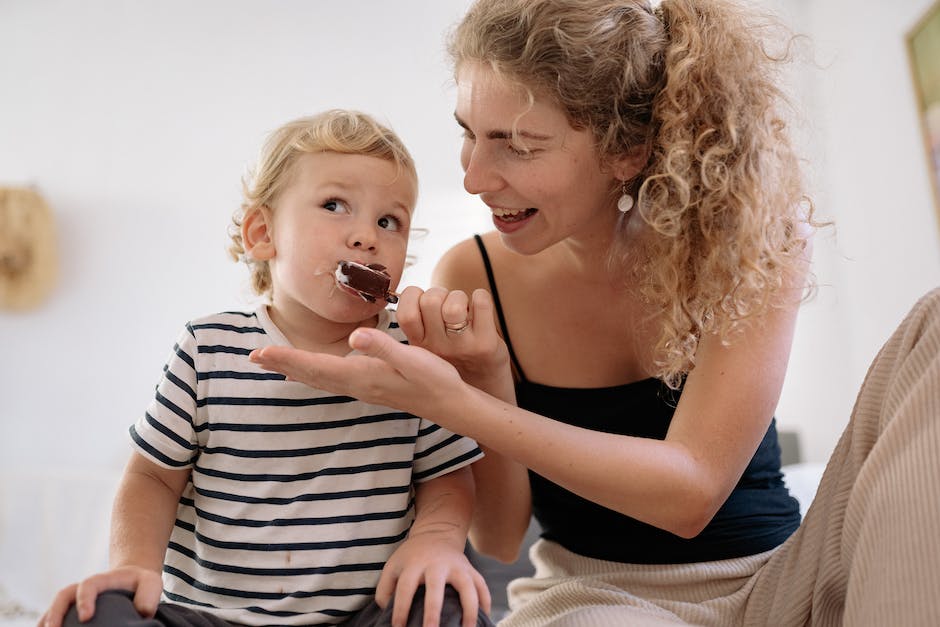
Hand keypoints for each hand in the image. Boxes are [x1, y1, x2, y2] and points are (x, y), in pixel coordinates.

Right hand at [38, 566, 161, 626]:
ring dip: (47, 620)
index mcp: (103, 579)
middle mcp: (84, 587)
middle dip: (56, 612)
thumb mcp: (151, 583)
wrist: (132, 579)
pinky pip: (54, 616)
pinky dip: (47, 624)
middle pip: (64, 595)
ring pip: (54, 606)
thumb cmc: (142, 583)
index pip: (89, 584)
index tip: (86, 617)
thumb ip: (148, 596)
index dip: (85, 599)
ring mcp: (75, 598)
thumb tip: (142, 613)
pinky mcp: (72, 609)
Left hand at [249, 329, 464, 421]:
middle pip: (311, 374)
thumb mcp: (412, 359)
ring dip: (295, 369)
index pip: (315, 366)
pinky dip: (314, 373)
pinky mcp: (371, 385)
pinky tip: (311, 372)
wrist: (451, 404)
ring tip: (273, 363)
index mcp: (362, 375)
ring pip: (319, 378)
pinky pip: (331, 379)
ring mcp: (363, 386)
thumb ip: (383, 347)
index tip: (258, 353)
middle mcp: (357, 383)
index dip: (286, 359)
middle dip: (282, 364)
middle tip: (252, 356)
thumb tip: (354, 336)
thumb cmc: (435, 379)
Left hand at [376, 531, 490, 626]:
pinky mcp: (471, 570)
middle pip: (435, 587)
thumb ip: (385, 589)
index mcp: (415, 564)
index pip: (405, 587)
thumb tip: (385, 614)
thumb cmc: (412, 558)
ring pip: (467, 587)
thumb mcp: (393, 566)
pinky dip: (485, 603)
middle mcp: (437, 564)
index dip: (400, 609)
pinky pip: (482, 587)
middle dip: (433, 611)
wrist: (436, 534)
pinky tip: (484, 620)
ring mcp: (458, 566)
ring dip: (469, 609)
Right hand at [395, 287, 510, 389]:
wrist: (483, 386)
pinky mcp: (486, 344)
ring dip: (459, 297)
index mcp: (419, 345)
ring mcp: (462, 347)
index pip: (406, 314)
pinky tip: (479, 309)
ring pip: (454, 305)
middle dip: (439, 292)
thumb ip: (418, 322)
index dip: (413, 297)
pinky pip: (481, 303)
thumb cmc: (452, 357)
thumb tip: (411, 292)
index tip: (423, 300)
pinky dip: (480, 297)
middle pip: (430, 301)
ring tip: (463, 308)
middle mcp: (438, 347)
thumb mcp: (426, 348)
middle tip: (446, 303)